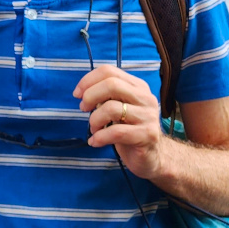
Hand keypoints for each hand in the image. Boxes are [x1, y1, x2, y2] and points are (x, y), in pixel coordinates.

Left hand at [74, 65, 164, 179]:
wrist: (151, 156)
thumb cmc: (129, 129)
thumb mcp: (118, 108)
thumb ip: (106, 96)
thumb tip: (83, 92)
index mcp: (137, 86)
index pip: (109, 71)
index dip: (88, 80)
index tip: (77, 94)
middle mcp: (145, 98)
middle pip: (111, 85)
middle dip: (90, 96)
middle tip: (83, 110)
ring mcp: (148, 116)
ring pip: (111, 108)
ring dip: (94, 120)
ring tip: (94, 129)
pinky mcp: (148, 135)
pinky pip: (116, 132)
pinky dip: (99, 137)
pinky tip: (95, 142)